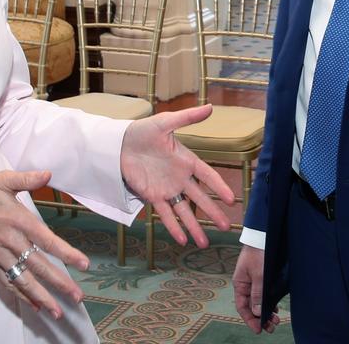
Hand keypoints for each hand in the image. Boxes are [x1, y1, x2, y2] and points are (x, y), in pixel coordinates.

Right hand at [0, 170, 89, 318]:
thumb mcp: (1, 179)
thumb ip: (26, 179)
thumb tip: (48, 174)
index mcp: (18, 220)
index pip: (47, 241)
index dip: (67, 253)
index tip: (83, 264)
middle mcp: (11, 241)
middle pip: (39, 267)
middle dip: (59, 283)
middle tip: (77, 296)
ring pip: (23, 280)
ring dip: (42, 296)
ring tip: (57, 310)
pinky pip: (7, 283)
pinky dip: (21, 296)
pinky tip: (33, 305)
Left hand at [119, 105, 234, 247]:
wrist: (117, 143)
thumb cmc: (142, 131)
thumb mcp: (165, 123)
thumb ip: (187, 117)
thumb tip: (209, 107)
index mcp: (185, 160)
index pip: (207, 176)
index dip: (219, 187)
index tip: (231, 200)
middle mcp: (179, 177)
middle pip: (199, 198)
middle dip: (212, 213)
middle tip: (225, 227)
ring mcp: (166, 188)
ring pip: (184, 211)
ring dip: (194, 226)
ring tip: (204, 242)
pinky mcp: (151, 196)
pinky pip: (164, 214)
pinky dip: (173, 226)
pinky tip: (181, 239)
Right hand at [233, 245, 279, 332]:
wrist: (263, 236)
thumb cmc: (258, 253)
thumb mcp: (259, 275)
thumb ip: (257, 294)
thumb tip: (256, 312)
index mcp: (240, 284)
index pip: (242, 307)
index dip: (250, 320)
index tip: (259, 330)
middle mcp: (246, 285)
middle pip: (251, 307)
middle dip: (260, 319)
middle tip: (271, 327)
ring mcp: (254, 282)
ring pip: (259, 302)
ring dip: (266, 312)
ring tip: (275, 321)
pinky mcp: (262, 279)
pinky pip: (264, 295)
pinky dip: (269, 303)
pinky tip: (275, 309)